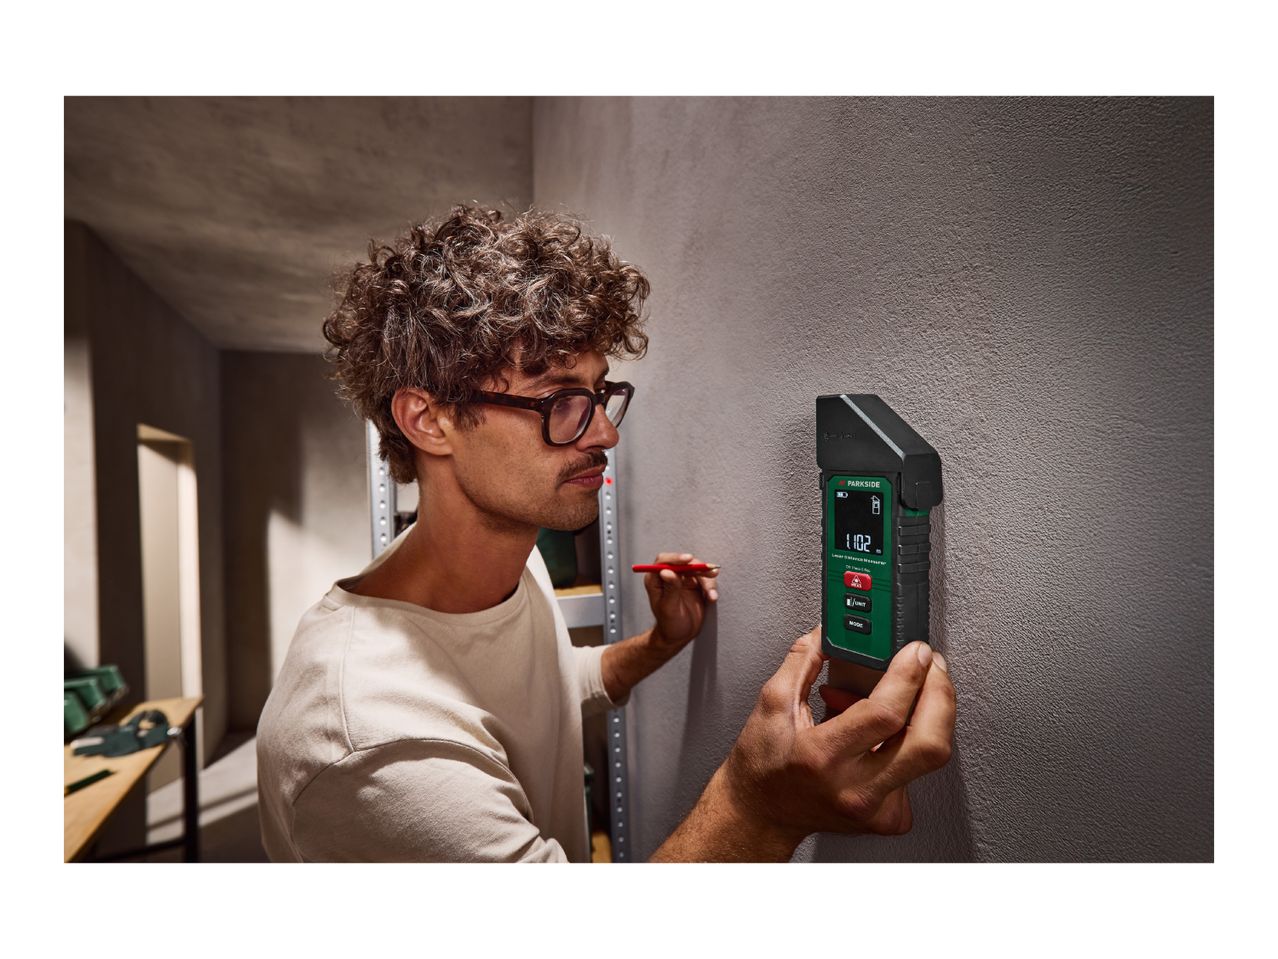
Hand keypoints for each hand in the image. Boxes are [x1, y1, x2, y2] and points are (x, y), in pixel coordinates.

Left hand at [642, 551, 719, 650]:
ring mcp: (683, 579)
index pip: (664, 561)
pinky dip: (711, 587)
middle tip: (710, 572)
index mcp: (656, 580)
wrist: (680, 635)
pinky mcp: (695, 584)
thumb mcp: (669, 608)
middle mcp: (669, 576)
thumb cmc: (669, 624)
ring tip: (711, 595)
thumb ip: (670, 589)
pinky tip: (712, 598)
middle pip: (684, 563)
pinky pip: (705, 580)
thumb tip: (666, 571)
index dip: (676, 558)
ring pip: (697, 570)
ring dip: (707, 579)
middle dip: (698, 567)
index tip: (689, 560)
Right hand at [721, 626, 954, 843]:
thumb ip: (803, 660)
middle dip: (942, 696)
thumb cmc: (764, 765)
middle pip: (929, 744)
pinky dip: (906, 745)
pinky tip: (883, 738)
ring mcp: (876, 808)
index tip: (915, 652)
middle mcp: (855, 788)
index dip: (909, 676)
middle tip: (933, 669)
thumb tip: (829, 631)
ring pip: (929, 756)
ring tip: (897, 700)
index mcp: (823, 756)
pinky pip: (916, 773)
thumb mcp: (772, 703)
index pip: (885, 714)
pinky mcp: (888, 818)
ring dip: (923, 717)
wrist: (762, 813)